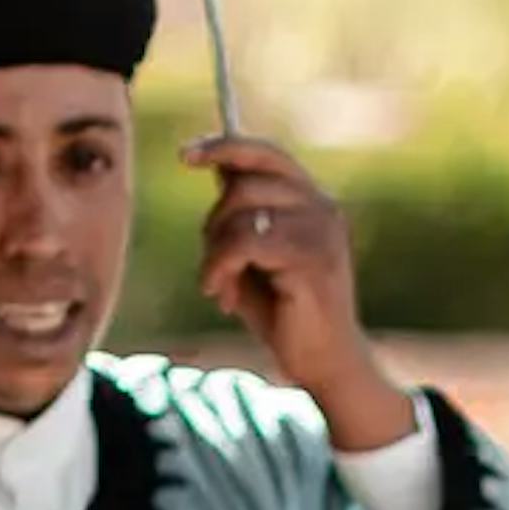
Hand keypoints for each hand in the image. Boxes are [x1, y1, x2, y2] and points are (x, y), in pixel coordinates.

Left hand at [184, 133, 412, 451]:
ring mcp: (322, 233)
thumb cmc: (284, 311)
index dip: (224, 146)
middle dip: (213, 223)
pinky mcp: (313, 261)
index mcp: (314, 201)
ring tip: (220, 287)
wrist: (322, 362)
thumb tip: (216, 167)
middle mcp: (324, 208)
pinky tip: (224, 297)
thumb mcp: (255, 254)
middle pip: (244, 183)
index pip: (266, 154)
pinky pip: (243, 243)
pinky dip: (220, 268)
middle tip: (213, 266)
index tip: (184, 157)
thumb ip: (241, 214)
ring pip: (240, 214)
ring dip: (215, 253)